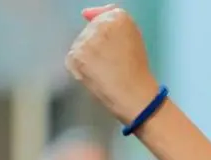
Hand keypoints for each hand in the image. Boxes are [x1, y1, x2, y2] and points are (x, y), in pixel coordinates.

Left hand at [66, 5, 159, 122]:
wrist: (133, 94)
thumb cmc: (136, 68)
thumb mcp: (133, 37)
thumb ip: (111, 17)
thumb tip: (86, 13)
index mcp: (119, 18)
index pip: (103, 15)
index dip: (111, 35)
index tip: (120, 48)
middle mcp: (100, 25)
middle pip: (91, 29)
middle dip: (99, 43)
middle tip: (115, 59)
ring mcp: (85, 41)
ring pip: (81, 42)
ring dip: (90, 55)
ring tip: (107, 68)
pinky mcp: (74, 56)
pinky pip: (73, 56)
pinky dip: (82, 65)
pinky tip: (97, 73)